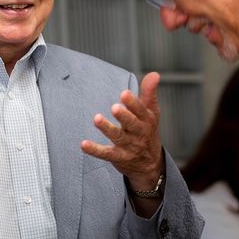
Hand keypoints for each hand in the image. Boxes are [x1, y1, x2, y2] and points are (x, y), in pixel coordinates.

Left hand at [81, 71, 163, 189]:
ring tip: (97, 119)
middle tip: (114, 107)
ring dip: (107, 129)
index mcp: (146, 120)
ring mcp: (129, 146)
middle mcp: (139, 133)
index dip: (133, 103)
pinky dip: (95, 150)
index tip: (124, 93)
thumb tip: (154, 74)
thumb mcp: (151, 113)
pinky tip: (84, 144)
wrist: (150, 164)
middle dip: (124, 116)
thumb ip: (149, 93)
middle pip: (132, 124)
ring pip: (118, 137)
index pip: (141, 111)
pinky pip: (106, 154)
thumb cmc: (147, 131)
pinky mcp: (118, 157)